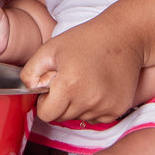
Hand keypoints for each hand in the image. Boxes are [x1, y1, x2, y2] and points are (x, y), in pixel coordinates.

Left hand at [21, 24, 145, 123]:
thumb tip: (29, 90)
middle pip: (62, 118)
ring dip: (77, 105)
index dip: (44, 102)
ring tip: (85, 81)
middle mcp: (89, 100)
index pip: (46, 114)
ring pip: (79, 118)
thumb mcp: (50, 48)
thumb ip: (30, 72)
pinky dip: (94, 107)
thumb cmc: (87, 40)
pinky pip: (97, 118)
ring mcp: (106, 106)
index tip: (51, 88)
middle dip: (60, 103)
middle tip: (69, 80)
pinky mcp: (118, 109)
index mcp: (70, 85)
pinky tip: (98, 87)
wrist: (125, 37)